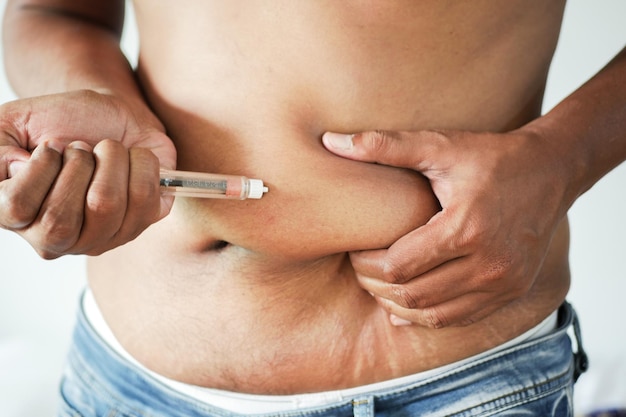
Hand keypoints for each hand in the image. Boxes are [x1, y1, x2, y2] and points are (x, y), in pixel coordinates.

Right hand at [0, 90, 176, 257]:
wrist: (112, 114)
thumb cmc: (62, 122)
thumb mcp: (15, 123)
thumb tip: (18, 168)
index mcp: (18, 217)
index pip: (15, 209)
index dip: (38, 168)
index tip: (52, 145)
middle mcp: (58, 237)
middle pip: (60, 220)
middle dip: (76, 164)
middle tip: (81, 147)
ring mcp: (102, 237)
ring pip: (106, 206)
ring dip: (110, 159)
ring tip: (107, 149)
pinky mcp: (141, 223)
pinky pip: (145, 199)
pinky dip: (141, 162)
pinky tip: (132, 158)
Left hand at [323, 128, 568, 327]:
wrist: (552, 170)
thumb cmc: (492, 157)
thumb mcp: (440, 146)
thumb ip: (384, 145)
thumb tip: (330, 142)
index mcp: (464, 228)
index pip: (397, 265)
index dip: (366, 263)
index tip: (355, 249)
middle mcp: (487, 263)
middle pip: (412, 293)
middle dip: (375, 285)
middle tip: (362, 268)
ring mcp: (503, 283)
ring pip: (433, 314)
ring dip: (398, 303)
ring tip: (381, 283)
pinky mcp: (512, 292)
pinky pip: (459, 319)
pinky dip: (427, 315)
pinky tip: (407, 303)